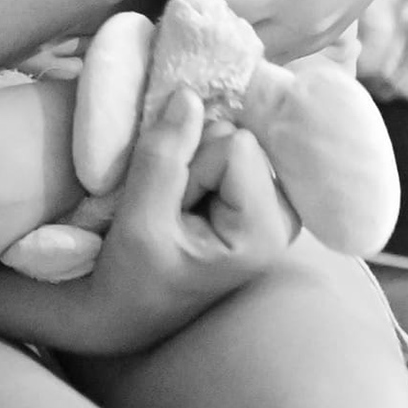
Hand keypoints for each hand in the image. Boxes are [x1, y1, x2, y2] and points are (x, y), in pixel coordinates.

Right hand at [47, 88, 296, 353]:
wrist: (124, 312)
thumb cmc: (129, 279)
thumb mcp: (140, 221)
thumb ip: (164, 157)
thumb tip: (188, 95)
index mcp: (266, 230)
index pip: (233, 144)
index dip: (190, 165)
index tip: (170, 209)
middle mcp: (283, 216)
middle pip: (237, 137)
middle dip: (194, 163)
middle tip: (169, 211)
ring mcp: (271, 208)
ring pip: (227, 139)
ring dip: (192, 167)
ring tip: (174, 211)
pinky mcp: (254, 200)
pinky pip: (225, 150)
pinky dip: (198, 168)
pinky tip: (186, 202)